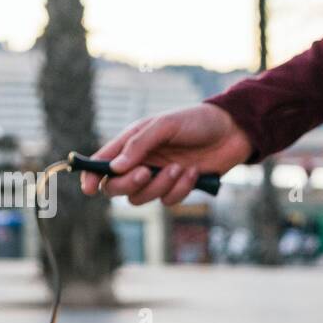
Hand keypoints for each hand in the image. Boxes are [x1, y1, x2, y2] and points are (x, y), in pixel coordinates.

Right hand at [80, 103, 252, 205]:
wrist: (232, 131)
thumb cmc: (196, 121)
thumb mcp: (165, 125)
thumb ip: (139, 144)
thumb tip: (114, 168)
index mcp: (132, 142)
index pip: (103, 162)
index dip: (91, 176)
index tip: (89, 188)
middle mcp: (141, 162)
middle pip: (116, 187)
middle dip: (128, 184)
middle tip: (146, 173)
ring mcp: (158, 177)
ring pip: (141, 198)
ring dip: (160, 186)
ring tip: (181, 167)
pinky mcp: (177, 188)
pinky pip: (168, 200)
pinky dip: (181, 188)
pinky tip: (195, 172)